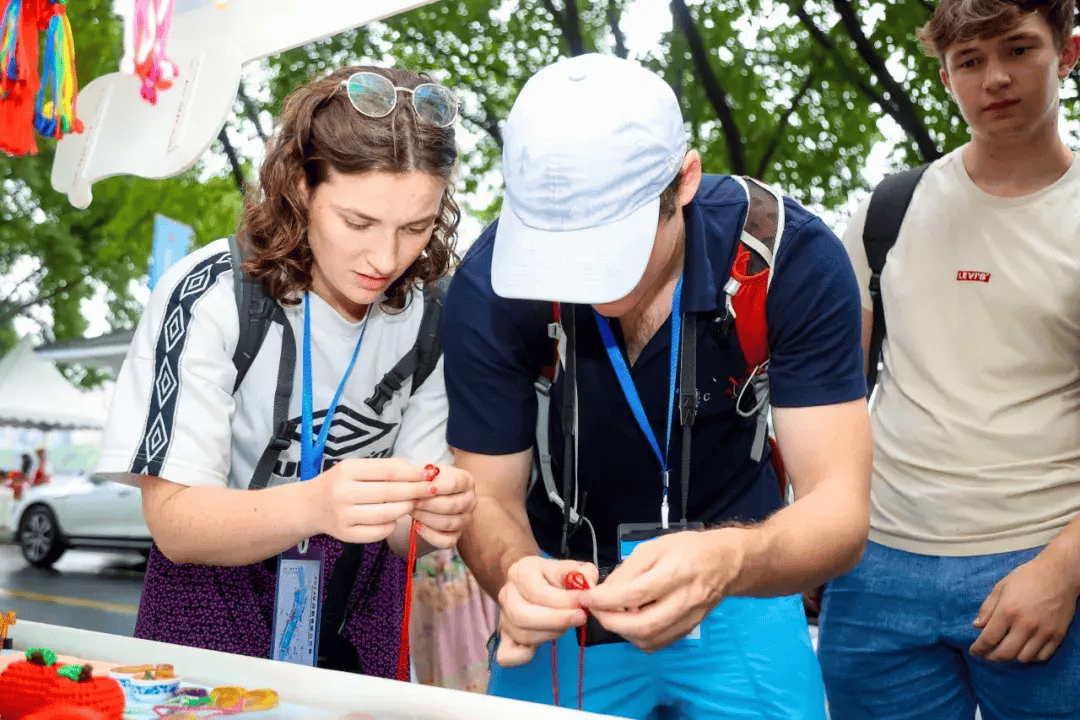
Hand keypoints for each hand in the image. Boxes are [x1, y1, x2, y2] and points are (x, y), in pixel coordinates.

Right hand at [307, 459, 433, 543]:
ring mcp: (344, 516)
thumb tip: (417, 469)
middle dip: (416, 491)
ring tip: (414, 503)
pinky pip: (378, 532)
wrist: (309, 506)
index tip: (430, 473)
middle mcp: (344, 493)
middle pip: (390, 493)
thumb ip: (383, 468)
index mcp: (347, 470)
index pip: (388, 471)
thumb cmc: (339, 483)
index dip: (413, 473)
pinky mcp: (346, 535)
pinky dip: (391, 526)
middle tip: (431, 490)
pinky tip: (395, 519)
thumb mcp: (355, 468)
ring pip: (387, 514)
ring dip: (406, 509)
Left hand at [410, 464, 476, 548]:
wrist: (432, 497)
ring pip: (448, 523)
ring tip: (413, 511)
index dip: (435, 486)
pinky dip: (429, 535)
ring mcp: (466, 520)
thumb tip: (419, 477)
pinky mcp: (457, 536)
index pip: (454, 483)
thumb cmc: (429, 482)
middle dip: (427, 504)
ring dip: (426, 518)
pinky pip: (446, 541)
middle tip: (412, 501)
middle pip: (451, 505)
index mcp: (467, 481)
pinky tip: (418, 526)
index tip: (419, 487)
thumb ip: (424, 473)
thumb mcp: (428, 472)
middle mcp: (471, 501)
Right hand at [495, 556, 596, 667]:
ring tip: (566, 625)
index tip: (584, 602)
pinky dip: (520, 656)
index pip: (538, 592)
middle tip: (580, 618)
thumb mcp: (569, 566)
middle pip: (523, 615)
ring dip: (550, 633)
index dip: (564, 600)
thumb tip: (588, 589)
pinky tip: (536, 650)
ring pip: (522, 634)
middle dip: (556, 620)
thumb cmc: (553, 576)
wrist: (531, 581)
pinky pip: (506, 654)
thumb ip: (583, 574)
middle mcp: (507, 594)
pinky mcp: (505, 636)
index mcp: (520, 572)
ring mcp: (503, 616)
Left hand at [580, 529, 743, 652]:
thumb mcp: (654, 547)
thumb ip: (628, 570)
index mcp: (676, 571)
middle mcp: (685, 598)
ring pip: (650, 639)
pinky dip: (638, 637)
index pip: (635, 593)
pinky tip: (631, 623)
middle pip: (643, 625)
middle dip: (611, 622)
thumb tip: (604, 590)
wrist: (725, 562)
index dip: (606, 600)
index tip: (588, 597)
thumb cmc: (689, 549)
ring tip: (613, 615)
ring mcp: (689, 618)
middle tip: (596, 611)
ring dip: (623, 632)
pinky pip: (658, 643)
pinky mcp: (689, 629)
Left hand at [970, 551, 1078, 662]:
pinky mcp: (1057, 635)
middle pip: (1005, 653)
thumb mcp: (1000, 587)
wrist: (1058, 575)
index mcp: (1008, 611)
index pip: (989, 638)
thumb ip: (987, 608)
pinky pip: (1042, 656)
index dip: (979, 649)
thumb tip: (976, 626)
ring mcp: (1043, 632)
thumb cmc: (1026, 578)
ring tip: (1005, 651)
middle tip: (987, 655)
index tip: (974, 652)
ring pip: (1024, 658)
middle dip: (992, 657)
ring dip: (1011, 658)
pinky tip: (1024, 650)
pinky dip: (1031, 657)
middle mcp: (1025, 624)